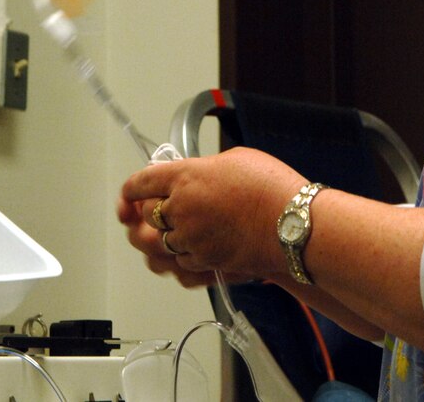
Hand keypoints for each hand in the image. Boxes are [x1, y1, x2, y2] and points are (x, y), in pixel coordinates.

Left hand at [118, 147, 304, 281]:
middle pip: (145, 217)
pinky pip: (180, 263)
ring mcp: (190, 239)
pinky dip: (183, 257)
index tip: (130, 193)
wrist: (293, 224)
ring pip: (159, 244)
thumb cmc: (271, 188)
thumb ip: (203, 169)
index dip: (131, 189)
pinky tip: (197, 247)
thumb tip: (194, 176)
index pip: (140, 183)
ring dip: (166, 237)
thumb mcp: (235, 160)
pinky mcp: (204, 262)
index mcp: (184, 177)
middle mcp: (181, 208)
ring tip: (182, 230)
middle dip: (148, 214)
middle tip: (158, 211)